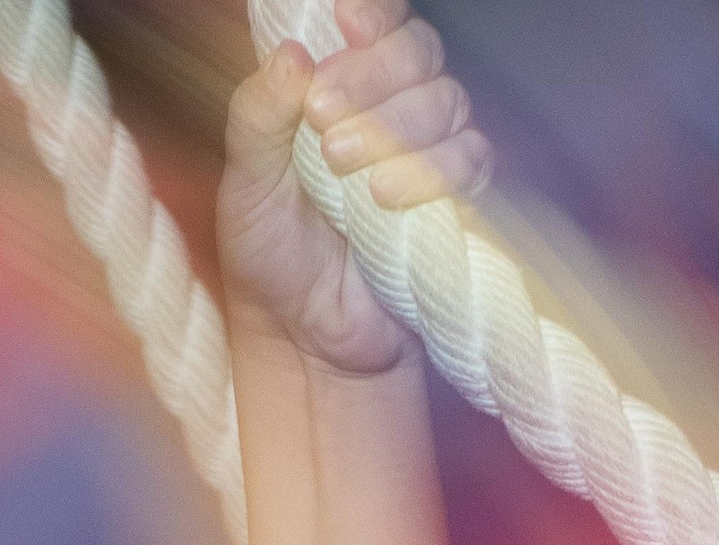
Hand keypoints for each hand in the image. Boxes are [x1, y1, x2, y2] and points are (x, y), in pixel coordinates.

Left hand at [219, 0, 489, 377]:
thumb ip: (259, 117)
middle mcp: (390, 105)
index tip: (345, 23)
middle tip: (324, 114)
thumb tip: (292, 54)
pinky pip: (471, 159)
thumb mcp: (247, 185)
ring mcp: (426, 150)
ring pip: (446, 100)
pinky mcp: (453, 199)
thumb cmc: (271, 256)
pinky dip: (433, 170)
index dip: (372, 15)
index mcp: (340, 85)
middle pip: (417, 51)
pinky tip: (387, 194)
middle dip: (374, 74)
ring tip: (343, 165)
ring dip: (397, 125)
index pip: (374, 23)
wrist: (304, 338)